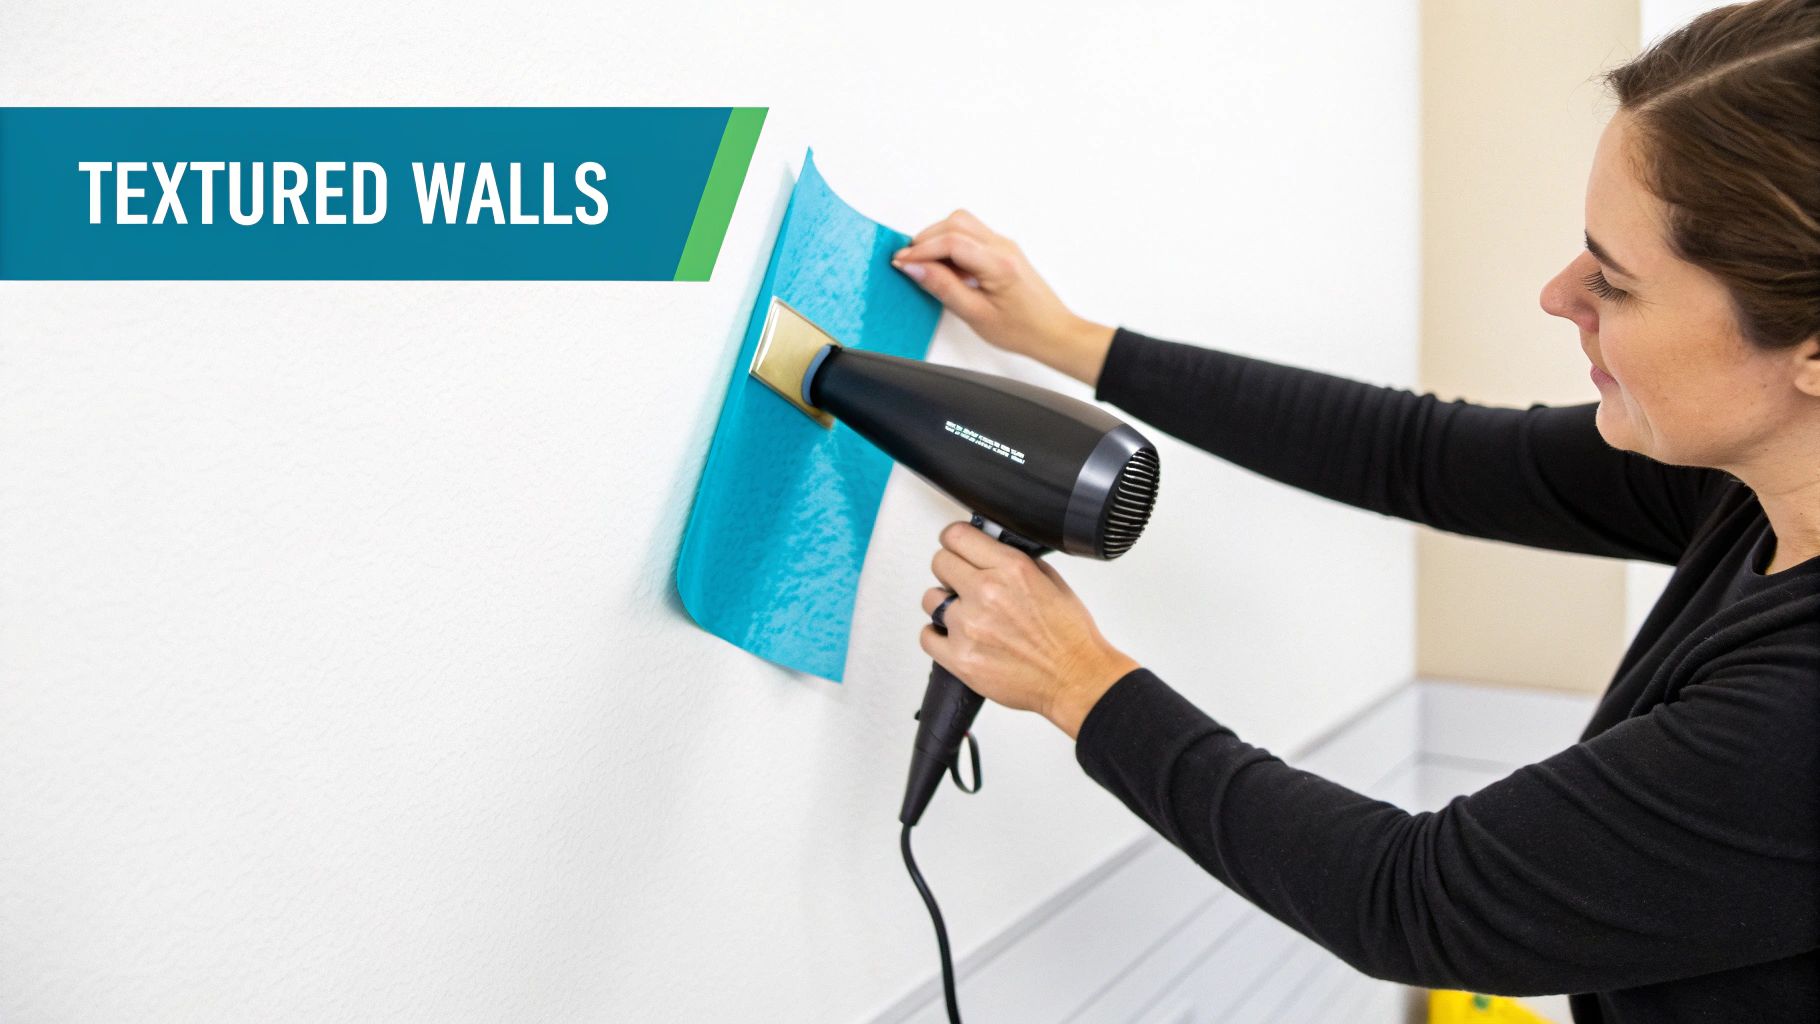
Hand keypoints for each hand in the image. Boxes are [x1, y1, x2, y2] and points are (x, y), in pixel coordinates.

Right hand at [892, 210, 1116, 387]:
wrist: (1053, 332)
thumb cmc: (1022, 329)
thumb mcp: (975, 314)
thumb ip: (943, 287)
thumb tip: (915, 267)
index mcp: (999, 264)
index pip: (951, 241)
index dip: (921, 250)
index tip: (902, 262)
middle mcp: (1003, 247)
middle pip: (956, 223)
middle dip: (927, 239)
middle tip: (909, 262)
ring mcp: (1005, 246)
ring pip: (963, 224)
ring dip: (939, 238)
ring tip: (926, 266)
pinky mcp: (1003, 251)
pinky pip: (972, 236)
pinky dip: (952, 245)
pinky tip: (946, 268)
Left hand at [920, 521, 1140, 739]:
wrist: (1076, 679)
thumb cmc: (1070, 637)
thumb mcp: (1052, 582)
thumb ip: (1017, 563)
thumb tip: (992, 553)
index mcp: (1011, 569)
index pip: (957, 535)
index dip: (954, 540)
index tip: (955, 546)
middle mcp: (987, 593)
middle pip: (939, 563)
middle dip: (950, 571)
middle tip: (961, 583)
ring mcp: (969, 626)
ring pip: (931, 600)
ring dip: (944, 605)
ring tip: (965, 615)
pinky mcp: (960, 658)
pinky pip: (927, 636)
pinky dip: (938, 636)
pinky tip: (955, 637)